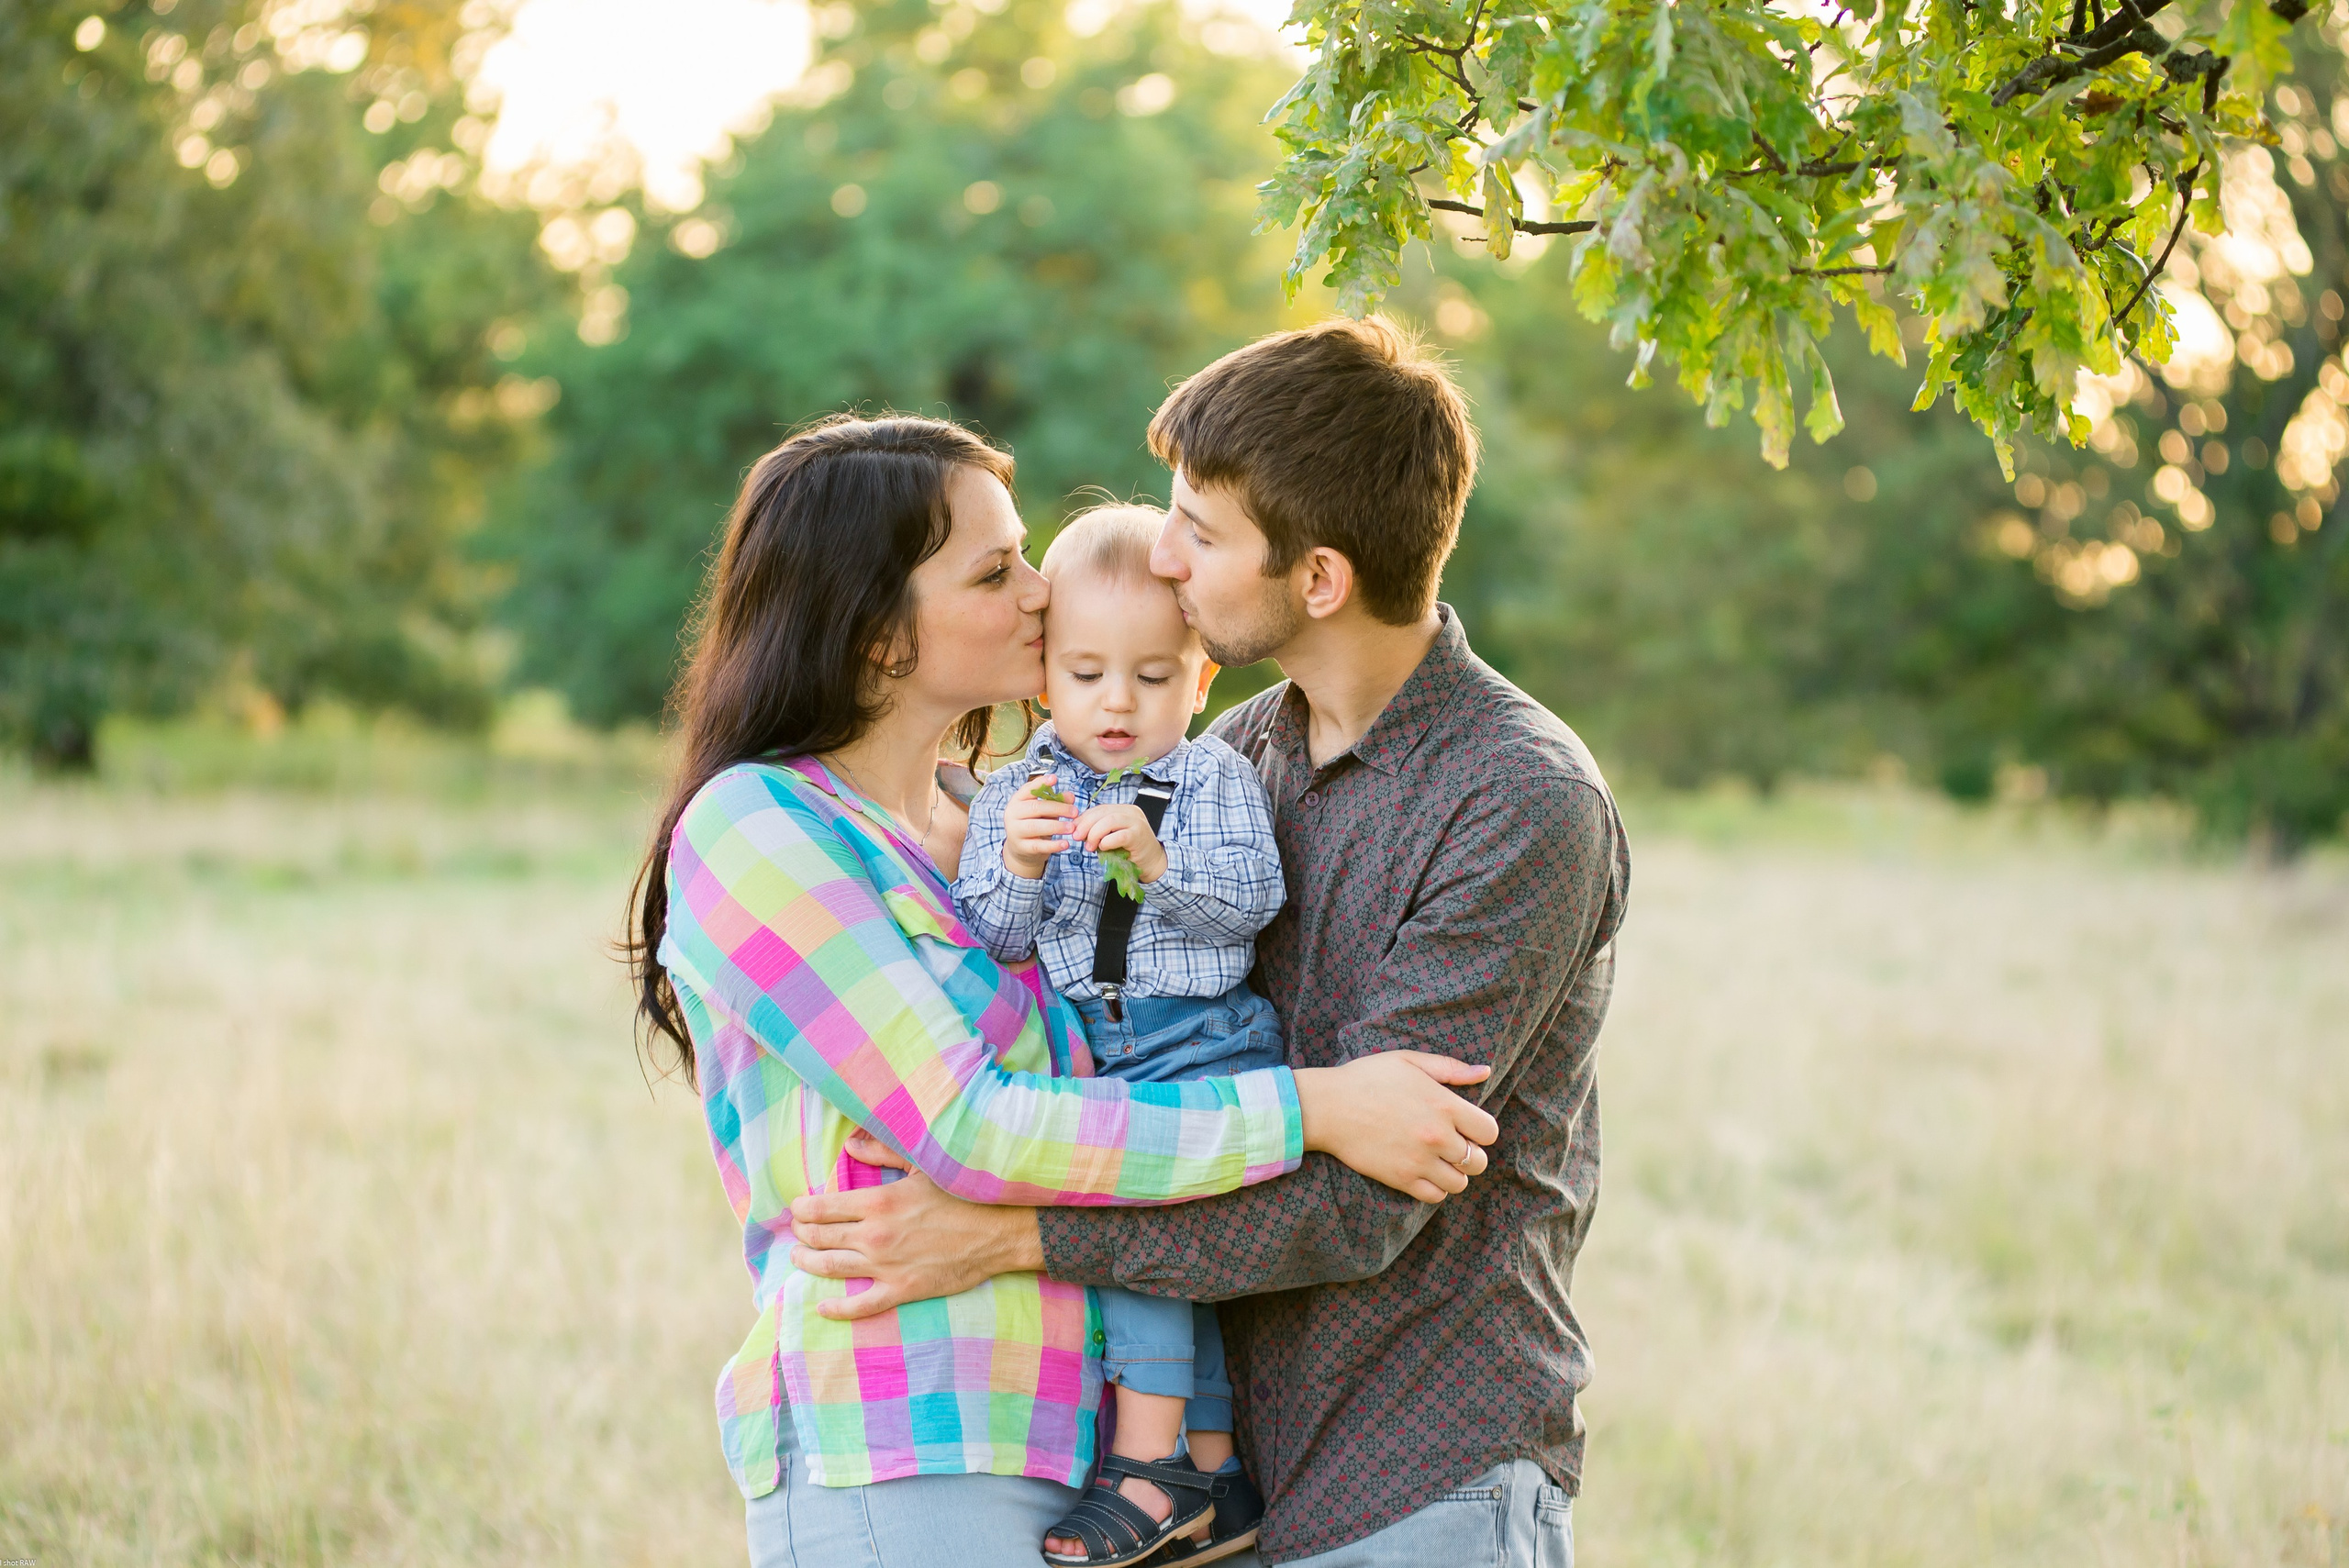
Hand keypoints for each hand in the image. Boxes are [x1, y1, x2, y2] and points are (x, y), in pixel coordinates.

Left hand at [789, 1132, 1043, 1321]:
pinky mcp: (902, 1290)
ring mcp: (887, 1267)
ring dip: (809, 1262)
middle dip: (802, 1233)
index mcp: (879, 1202)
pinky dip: (837, 1308)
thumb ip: (883, 1152)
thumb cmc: (963, 1194)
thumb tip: (849, 1144)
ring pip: (832, 1268)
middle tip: (797, 1230)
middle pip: (821, 1237)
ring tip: (799, 1257)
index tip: (797, 1207)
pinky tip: (823, 1305)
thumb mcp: (923, 1165)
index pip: (822, 1207)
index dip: (802, 1208)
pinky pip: (860, 1305)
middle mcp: (875, 1236)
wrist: (1000, 1232)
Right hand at [1002, 774, 1076, 879]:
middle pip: (1035, 807)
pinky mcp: (1022, 847)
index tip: (1055, 778)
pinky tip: (1065, 844)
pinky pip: (1038, 846)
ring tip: (1071, 828)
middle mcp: (1013, 814)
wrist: (1021, 848)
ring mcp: (1015, 831)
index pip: (1027, 789)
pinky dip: (1053, 845)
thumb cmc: (1035, 823)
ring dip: (1056, 826)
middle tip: (1075, 812)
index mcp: (1017, 800)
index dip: (1041, 783)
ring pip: (1035, 827)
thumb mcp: (1045, 810)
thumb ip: (1056, 801)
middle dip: (1057, 808)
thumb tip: (1070, 796)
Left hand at [1071, 803, 1166, 882]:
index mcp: (1123, 809)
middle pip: (1103, 812)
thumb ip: (1099, 831)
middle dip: (1086, 824)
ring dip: (1095, 833)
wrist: (1152, 863)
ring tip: (1089, 846)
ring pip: (1110, 820)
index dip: (1084, 818)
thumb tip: (1077, 830)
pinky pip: (1120, 835)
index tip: (1073, 829)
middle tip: (1076, 837)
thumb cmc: (1130, 851)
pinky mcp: (1139, 835)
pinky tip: (1102, 848)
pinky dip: (1107, 842)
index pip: (1100, 809)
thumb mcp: (1112, 837)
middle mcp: (1131, 812)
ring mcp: (1137, 822)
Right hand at [1293, 1052, 1498, 1203]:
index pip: (1490, 1132)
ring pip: (1460, 1183)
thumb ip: (1450, 1068)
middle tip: (1453, 1145)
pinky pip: (1436, 1196)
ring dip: (1454, 1173)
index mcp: (1444, 1105)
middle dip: (1471, 1154)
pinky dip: (1436, 1188)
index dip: (1482, 1130)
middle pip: (1479, 1161)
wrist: (1328, 1106)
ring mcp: (1420, 1161)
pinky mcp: (1401, 1179)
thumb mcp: (1409, 1060)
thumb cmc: (1368, 1078)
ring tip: (1439, 1161)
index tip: (1468, 1127)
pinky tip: (1425, 1172)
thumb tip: (1485, 1072)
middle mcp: (1438, 1136)